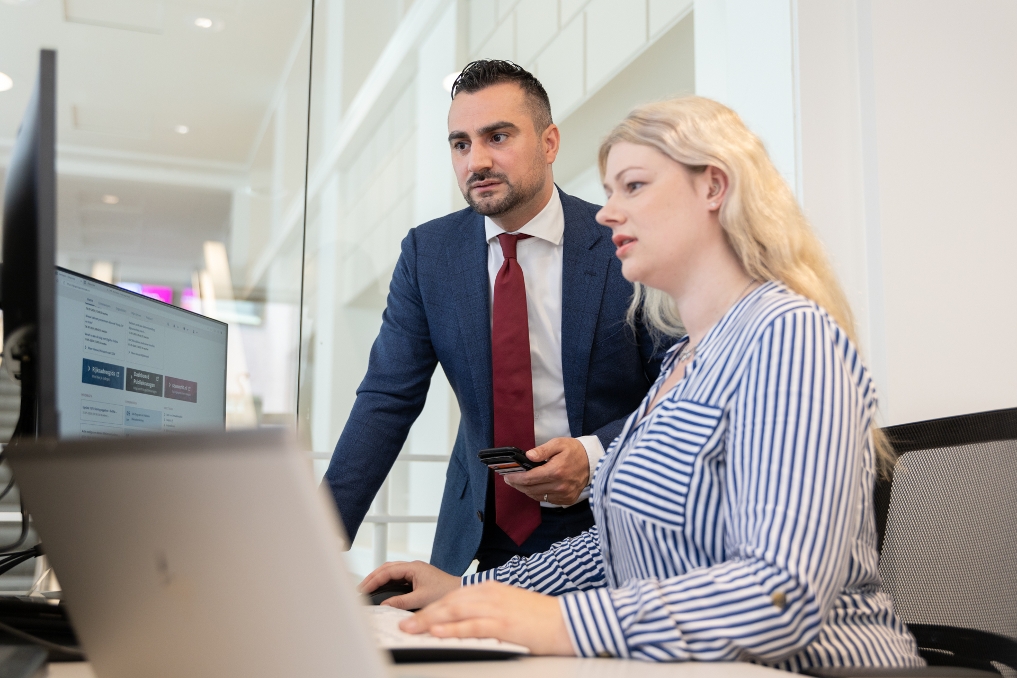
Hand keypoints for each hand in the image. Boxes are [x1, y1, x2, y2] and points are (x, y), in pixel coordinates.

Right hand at [358, 560, 459, 609]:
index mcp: (413, 567)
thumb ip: (401, 602)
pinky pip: (397, 576)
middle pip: (386, 568)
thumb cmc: (446, 592)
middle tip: (360, 589)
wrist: (461, 591)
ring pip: (391, 571)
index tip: (362, 590)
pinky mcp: (416, 577)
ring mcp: (415, 571)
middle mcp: (413, 566)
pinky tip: (381, 589)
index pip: (387, 571)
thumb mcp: (421, 599)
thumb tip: (385, 604)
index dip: (373, 580)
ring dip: (378, 578)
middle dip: (372, 577)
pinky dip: (386, 581)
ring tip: (367, 588)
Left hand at [400, 581, 574, 655]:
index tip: (416, 617)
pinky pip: (470, 626)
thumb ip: (489, 610)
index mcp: (491, 589)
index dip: (432, 608)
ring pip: (454, 612)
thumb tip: (468, 622)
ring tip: (411, 630)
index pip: (454, 597)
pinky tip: (437, 633)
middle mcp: (490, 594)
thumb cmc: (541, 618)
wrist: (567, 621)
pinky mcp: (502, 623)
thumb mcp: (510, 607)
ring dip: (429, 622)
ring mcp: (495, 608)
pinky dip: (451, 629)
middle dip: (424, 614)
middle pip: (449, 603)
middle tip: (404, 625)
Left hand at [502, 437, 589, 504]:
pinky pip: (547, 500)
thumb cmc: (574, 451)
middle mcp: (560, 486)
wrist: (592, 461)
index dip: (516, 478)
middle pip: (531, 489)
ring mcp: (564, 494)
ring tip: (519, 483)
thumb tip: (528, 456)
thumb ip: (542, 450)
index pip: (529, 478)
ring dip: (526, 490)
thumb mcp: (558, 444)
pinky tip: (534, 487)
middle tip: (509, 479)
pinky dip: (538, 494)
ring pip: (537, 496)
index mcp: (556, 471)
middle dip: (517, 484)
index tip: (507, 476)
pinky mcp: (567, 499)